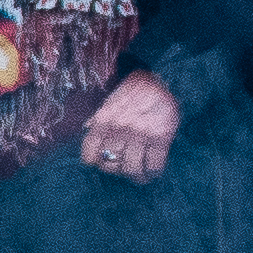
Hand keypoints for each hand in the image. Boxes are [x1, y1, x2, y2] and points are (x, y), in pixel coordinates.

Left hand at [81, 68, 182, 185]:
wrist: (165, 76)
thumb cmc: (136, 89)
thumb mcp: (111, 100)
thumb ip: (99, 117)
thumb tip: (87, 130)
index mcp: (103, 120)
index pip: (90, 155)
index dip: (96, 162)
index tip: (102, 161)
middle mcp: (119, 129)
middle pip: (111, 165)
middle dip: (117, 169)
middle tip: (124, 166)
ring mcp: (140, 134)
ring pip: (132, 169)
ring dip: (135, 175)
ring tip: (139, 174)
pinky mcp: (161, 137)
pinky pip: (153, 165)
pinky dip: (152, 172)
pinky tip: (152, 171)